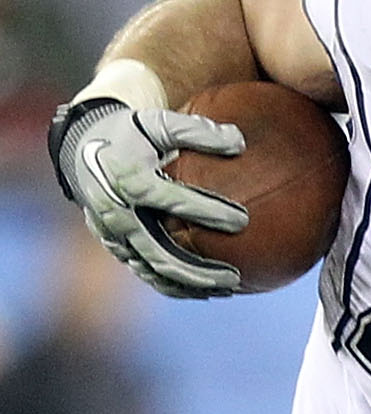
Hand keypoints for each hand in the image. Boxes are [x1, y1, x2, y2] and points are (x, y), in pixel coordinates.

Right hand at [49, 98, 247, 296]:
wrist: (83, 148)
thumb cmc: (131, 133)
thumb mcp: (160, 123)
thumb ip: (198, 132)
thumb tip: (239, 142)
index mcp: (128, 178)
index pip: (170, 200)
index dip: (206, 210)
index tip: (243, 221)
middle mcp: (117, 212)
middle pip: (159, 251)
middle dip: (198, 269)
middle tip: (236, 276)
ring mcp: (113, 235)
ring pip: (152, 270)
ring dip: (190, 285)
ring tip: (229, 287)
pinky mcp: (115, 246)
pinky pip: (146, 272)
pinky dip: (175, 285)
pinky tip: (208, 290)